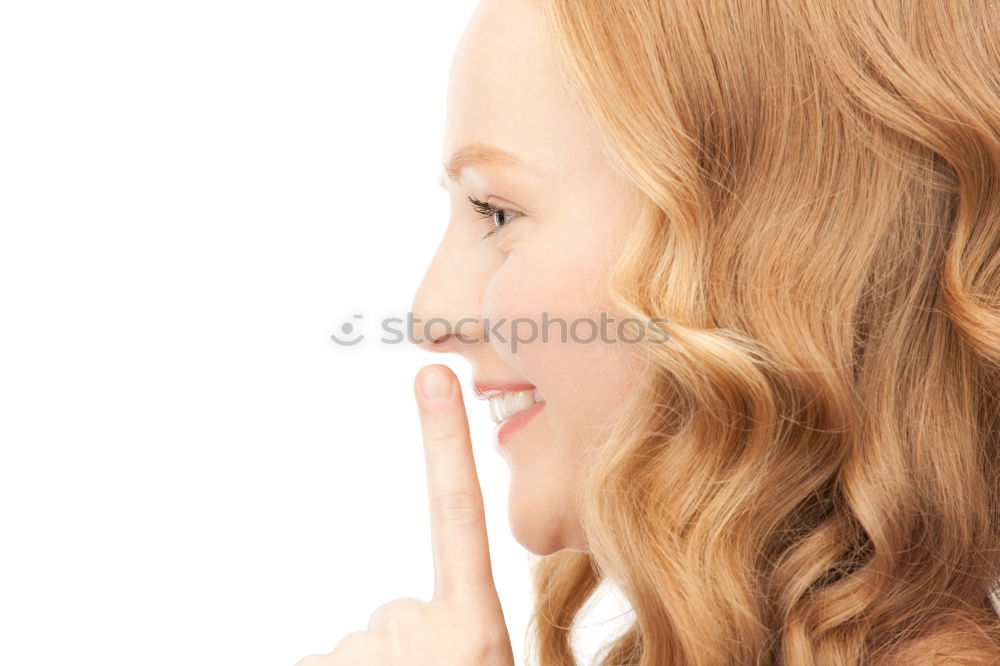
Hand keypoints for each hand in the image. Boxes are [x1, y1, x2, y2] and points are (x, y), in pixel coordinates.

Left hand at [295, 364, 515, 665]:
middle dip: (402, 644)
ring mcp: (368, 648)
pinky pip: (318, 664)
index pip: (458, 513)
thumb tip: (393, 620)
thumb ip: (455, 627)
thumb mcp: (479, 659)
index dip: (446, 441)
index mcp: (476, 626)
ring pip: (361, 645)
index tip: (432, 375)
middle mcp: (421, 626)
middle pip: (395, 611)